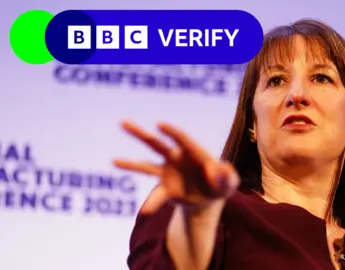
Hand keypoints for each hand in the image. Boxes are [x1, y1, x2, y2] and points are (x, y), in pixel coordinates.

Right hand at [113, 121, 239, 213]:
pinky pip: (155, 196)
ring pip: (146, 166)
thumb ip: (227, 177)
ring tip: (114, 160)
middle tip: (122, 122)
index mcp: (194, 152)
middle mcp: (177, 158)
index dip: (172, 132)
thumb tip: (217, 172)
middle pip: (156, 144)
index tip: (159, 125)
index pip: (182, 139)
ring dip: (131, 163)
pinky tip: (145, 213)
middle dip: (141, 134)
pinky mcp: (165, 189)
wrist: (210, 197)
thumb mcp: (230, 182)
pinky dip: (151, 205)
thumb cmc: (222, 183)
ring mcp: (168, 173)